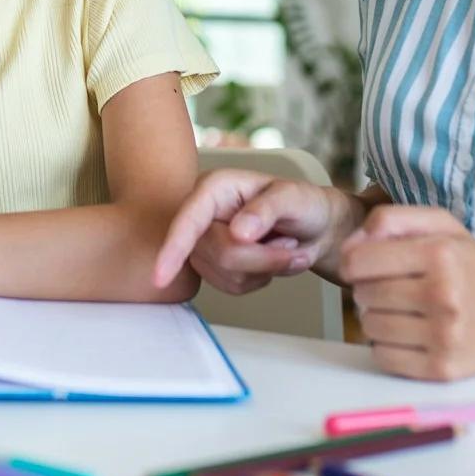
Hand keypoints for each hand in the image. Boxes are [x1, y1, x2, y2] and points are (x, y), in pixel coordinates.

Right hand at [152, 170, 352, 294]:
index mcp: (215, 187)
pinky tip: (269, 260)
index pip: (189, 220)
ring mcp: (205, 242)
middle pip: (220, 254)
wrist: (314, 227)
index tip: (160, 276)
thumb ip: (267, 209)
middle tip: (291, 247)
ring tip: (281, 247)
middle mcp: (203, 214)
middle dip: (262, 259)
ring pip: (225, 275)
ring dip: (264, 269)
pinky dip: (259, 280)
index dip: (174, 247)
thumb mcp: (294, 197)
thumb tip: (239, 231)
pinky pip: (231, 287)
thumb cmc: (303, 204)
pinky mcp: (213, 265)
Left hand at [341, 205, 474, 380]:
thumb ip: (392, 220)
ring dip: (379, 320)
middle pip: (362, 295)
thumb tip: (351, 243)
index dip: (355, 263)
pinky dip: (389, 347)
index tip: (368, 266)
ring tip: (405, 312)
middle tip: (396, 289)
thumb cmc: (474, 271)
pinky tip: (410, 335)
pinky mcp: (440, 368)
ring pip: (369, 328)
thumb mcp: (444, 227)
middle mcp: (442, 295)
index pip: (357, 261)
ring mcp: (442, 335)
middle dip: (371, 291)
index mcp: (440, 254)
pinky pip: (382, 357)